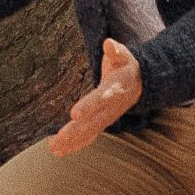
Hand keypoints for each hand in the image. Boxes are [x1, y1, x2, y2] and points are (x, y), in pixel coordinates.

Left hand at [48, 38, 141, 156]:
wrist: (140, 83)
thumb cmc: (126, 66)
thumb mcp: (124, 56)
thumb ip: (116, 50)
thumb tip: (109, 43)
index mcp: (114, 90)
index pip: (100, 99)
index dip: (88, 106)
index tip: (74, 114)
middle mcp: (110, 108)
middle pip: (92, 122)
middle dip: (75, 132)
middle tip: (58, 139)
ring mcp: (106, 118)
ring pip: (89, 132)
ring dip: (71, 142)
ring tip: (54, 148)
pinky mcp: (101, 123)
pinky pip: (88, 137)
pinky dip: (74, 145)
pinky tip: (59, 151)